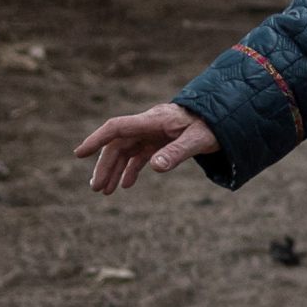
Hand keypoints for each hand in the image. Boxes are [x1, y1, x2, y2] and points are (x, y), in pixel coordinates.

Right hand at [73, 102, 216, 192]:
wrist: (227, 115)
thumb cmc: (214, 125)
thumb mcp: (198, 140)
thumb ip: (177, 152)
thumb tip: (155, 167)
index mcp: (153, 120)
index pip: (117, 128)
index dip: (97, 139)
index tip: (79, 153)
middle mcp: (149, 125)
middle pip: (118, 144)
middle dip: (105, 166)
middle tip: (96, 189)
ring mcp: (153, 133)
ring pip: (126, 151)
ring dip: (115, 170)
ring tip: (105, 191)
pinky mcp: (161, 140)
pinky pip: (140, 154)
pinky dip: (131, 169)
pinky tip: (125, 185)